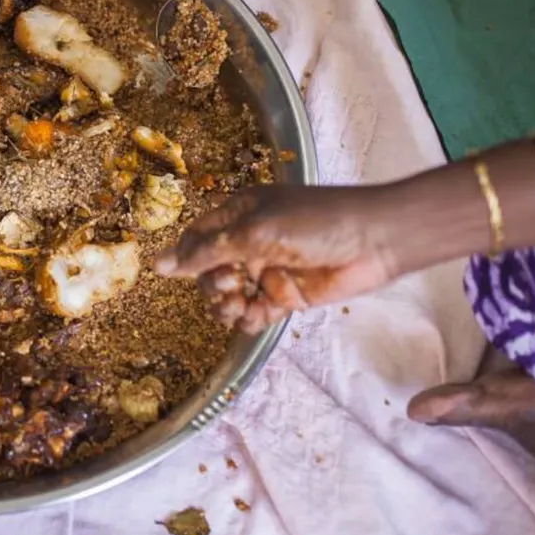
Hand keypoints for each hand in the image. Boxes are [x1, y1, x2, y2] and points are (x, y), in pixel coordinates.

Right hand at [155, 185, 399, 332]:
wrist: (376, 242)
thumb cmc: (316, 223)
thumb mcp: (257, 232)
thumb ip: (208, 252)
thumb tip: (158, 266)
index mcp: (239, 214)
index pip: (196, 237)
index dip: (183, 257)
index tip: (175, 276)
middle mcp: (248, 242)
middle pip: (207, 271)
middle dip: (211, 284)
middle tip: (230, 285)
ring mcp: (267, 270)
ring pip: (228, 295)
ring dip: (226, 306)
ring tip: (239, 307)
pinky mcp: (285, 296)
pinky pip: (253, 313)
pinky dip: (249, 319)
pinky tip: (256, 317)